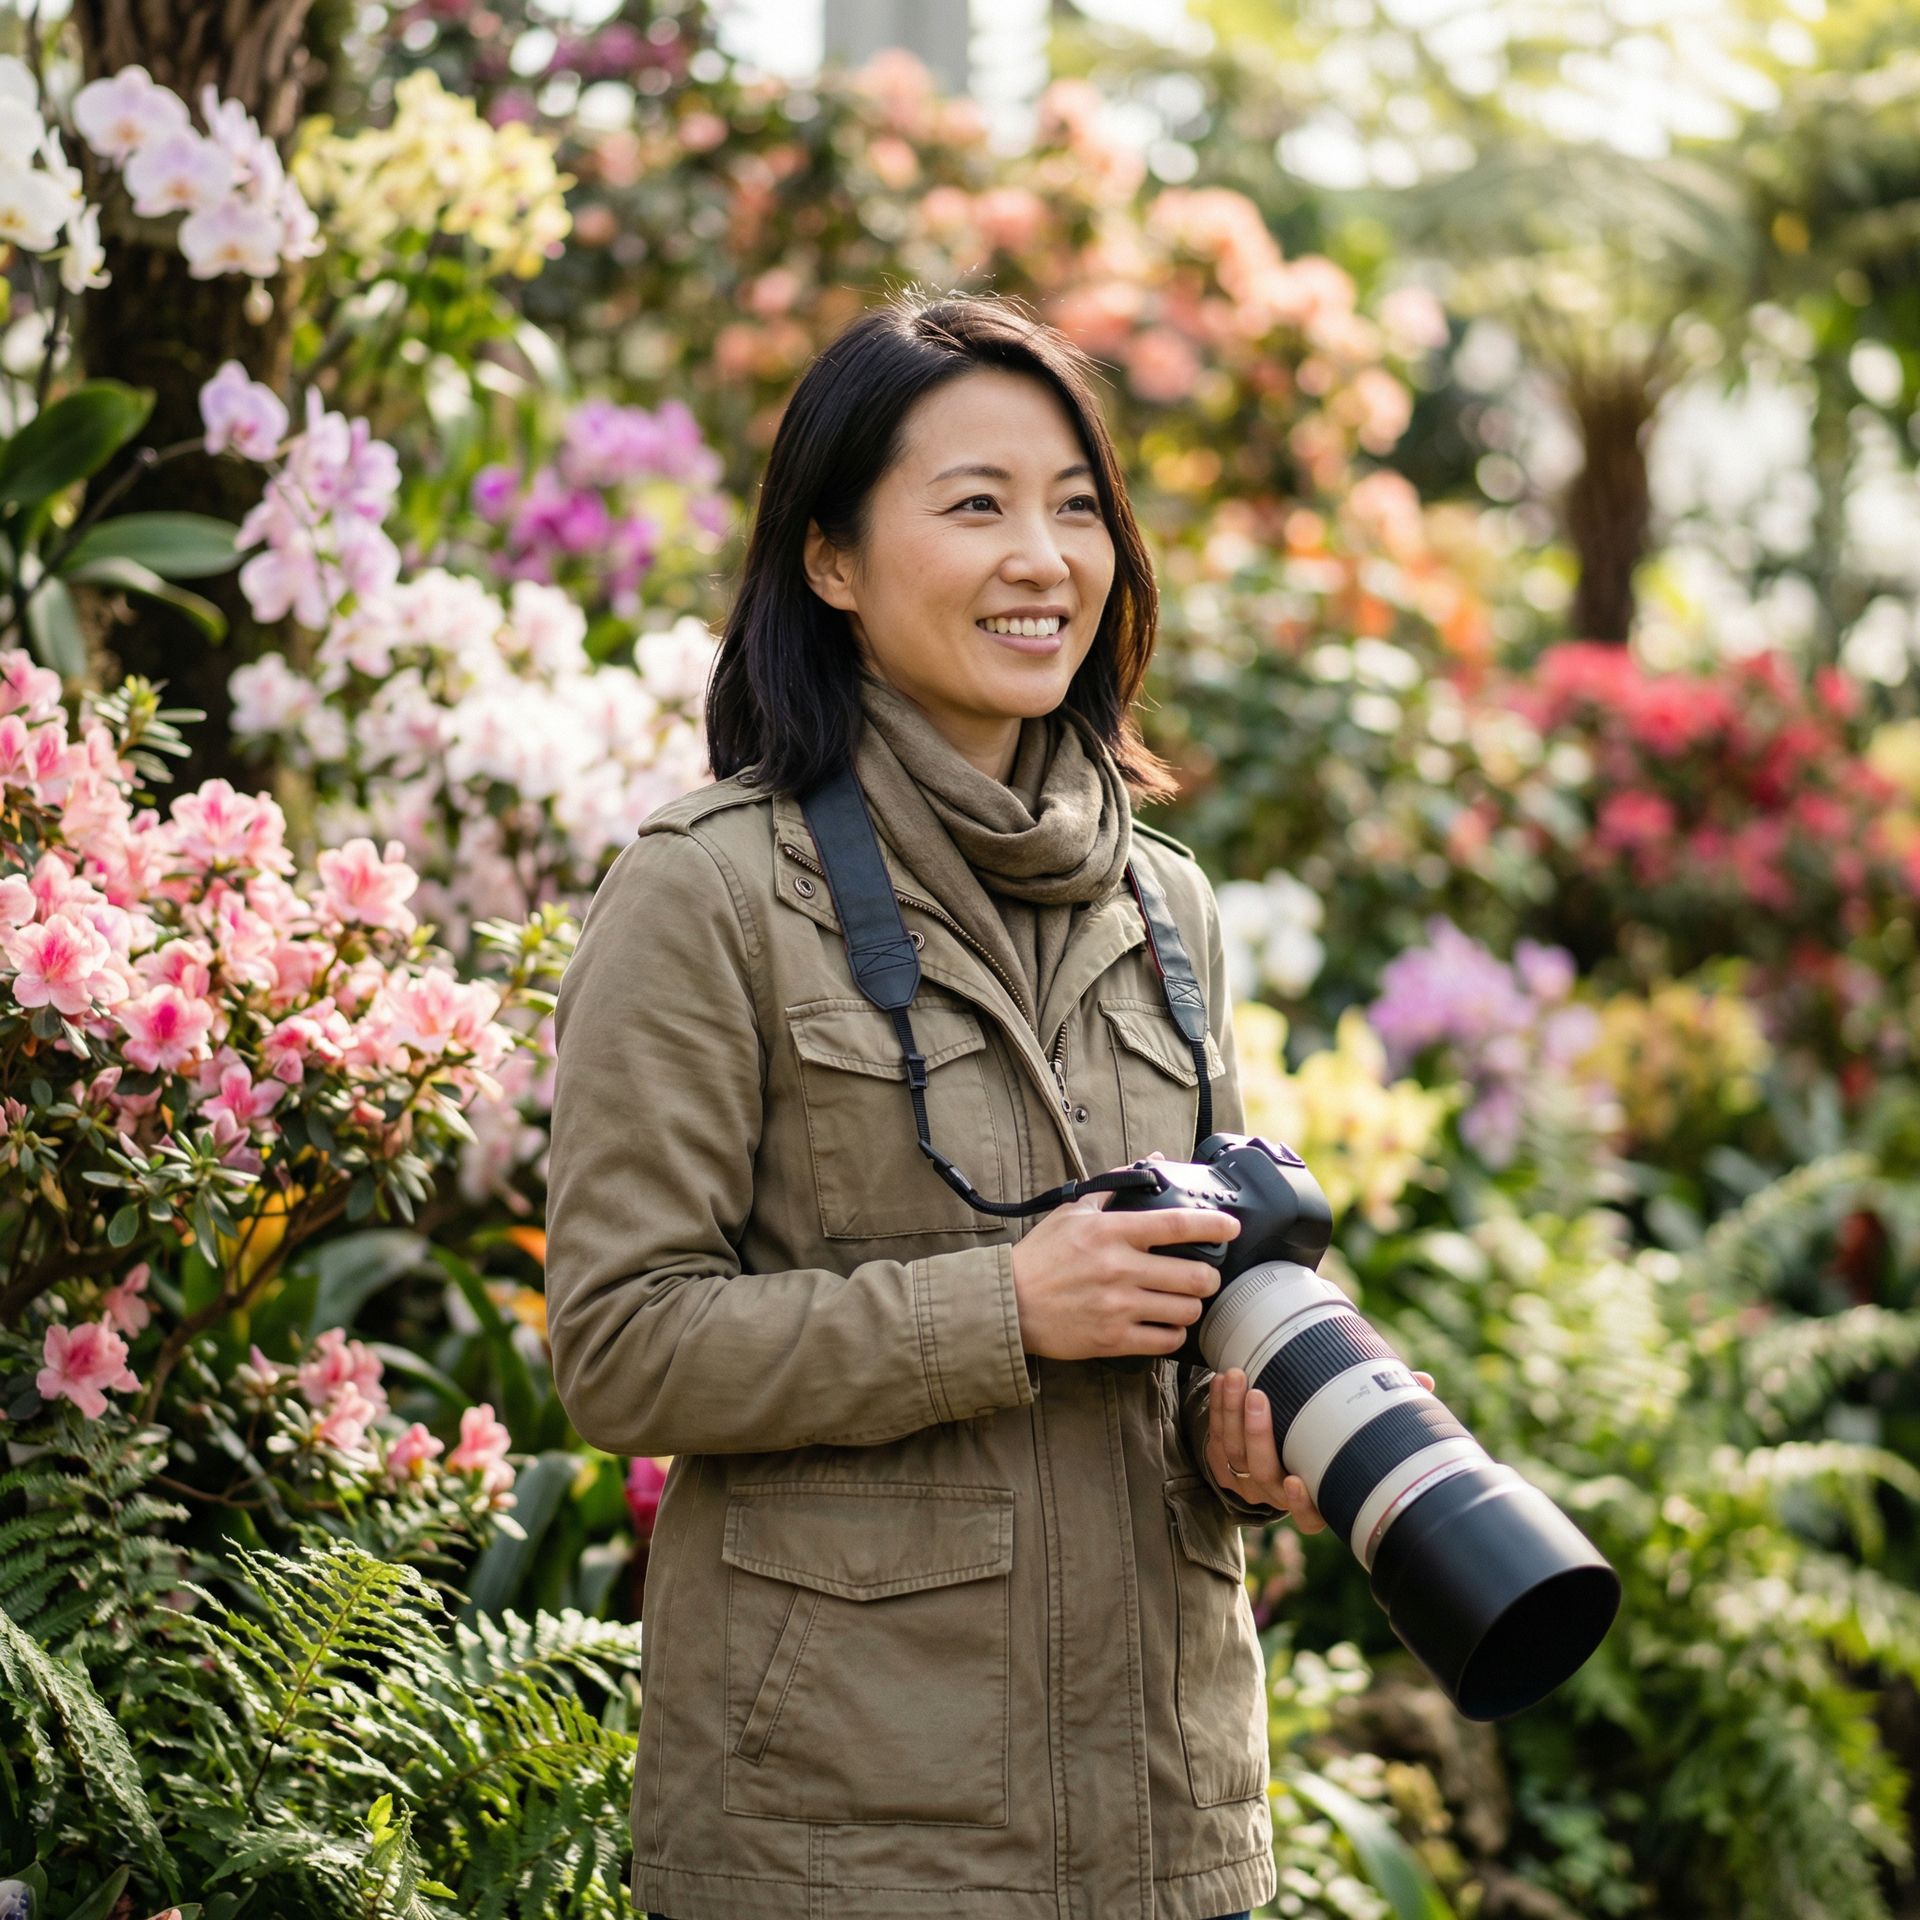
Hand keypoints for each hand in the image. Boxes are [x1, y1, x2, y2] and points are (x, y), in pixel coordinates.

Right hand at [1010, 1179, 1240, 1361]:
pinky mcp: (1113, 1339)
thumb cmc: (1041, 1256)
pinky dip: (1173, 1334)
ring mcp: (1118, 1306)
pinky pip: (1165, 1341)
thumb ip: (1115, 1187)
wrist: (1009, 1304)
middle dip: (1208, 1277)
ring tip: (1183, 1301)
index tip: (1232, 1227)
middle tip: (1205, 1276)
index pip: (1176, 1223)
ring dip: (1192, 1307)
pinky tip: (1166, 1325)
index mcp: (1112, 1232)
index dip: (1213, 1224)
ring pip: (1186, 1310)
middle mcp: (1119, 1268)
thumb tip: (1153, 1160)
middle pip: (1194, 1276)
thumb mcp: (1073, 1213)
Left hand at [1205, 1366, 1435, 1530]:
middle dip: (1257, 1433)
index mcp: (1314, 1494)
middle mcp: (1279, 1493)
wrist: (1274, 1436)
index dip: (1300, 1503)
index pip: (1309, 1514)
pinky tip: (1222, 1381)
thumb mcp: (1356, 1420)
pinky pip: (1214, 1437)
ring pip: (1234, 1454)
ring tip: (1237, 1377)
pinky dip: (1217, 1407)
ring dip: (1231, 1413)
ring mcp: (1249, 1479)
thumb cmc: (1326, 1428)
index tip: (1296, 1481)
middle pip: (1263, 1471)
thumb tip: (1424, 1383)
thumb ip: (1385, 1405)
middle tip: (1259, 1395)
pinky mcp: (1223, 1461)